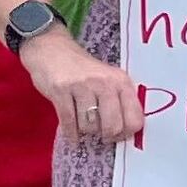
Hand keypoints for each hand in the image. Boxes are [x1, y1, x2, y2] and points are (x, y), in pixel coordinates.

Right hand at [18, 25, 146, 145]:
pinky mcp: (61, 90)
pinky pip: (69, 123)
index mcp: (121, 82)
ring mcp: (82, 86)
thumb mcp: (108, 80)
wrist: (51, 49)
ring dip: (85, 130)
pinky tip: (72, 134)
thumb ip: (119, 102)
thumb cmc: (83, 71)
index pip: (134, 119)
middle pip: (112, 126)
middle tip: (100, 134)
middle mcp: (105, 83)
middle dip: (106, 136)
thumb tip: (125, 133)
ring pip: (89, 127)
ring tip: (83, 122)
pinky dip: (71, 133)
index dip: (126, 133)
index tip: (118, 134)